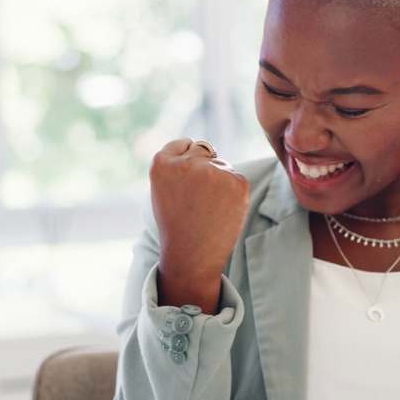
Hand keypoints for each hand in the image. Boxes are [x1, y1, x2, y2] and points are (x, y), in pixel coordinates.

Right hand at [150, 138, 249, 313]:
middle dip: (205, 169)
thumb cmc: (177, 223)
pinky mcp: (237, 183)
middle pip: (205, 151)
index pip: (184, 144)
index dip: (187, 161)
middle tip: (198, 199)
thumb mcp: (164, 189)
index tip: (186, 182)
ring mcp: (213, 172)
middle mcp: (186, 163)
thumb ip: (177, 165)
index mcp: (161, 163)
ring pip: (223, 166)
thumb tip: (204, 147)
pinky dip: (234, 194)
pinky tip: (222, 211)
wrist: (192, 255)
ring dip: (220, 182)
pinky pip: (238, 179)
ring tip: (209, 208)